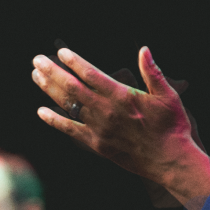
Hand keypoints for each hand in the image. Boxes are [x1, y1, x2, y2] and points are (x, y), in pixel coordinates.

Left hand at [32, 47, 209, 209]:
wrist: (169, 160)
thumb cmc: (172, 125)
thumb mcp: (167, 95)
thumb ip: (152, 72)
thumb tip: (144, 50)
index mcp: (122, 96)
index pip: (91, 74)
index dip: (74, 62)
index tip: (61, 52)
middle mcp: (106, 111)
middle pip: (72, 88)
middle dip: (53, 72)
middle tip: (37, 60)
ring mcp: (99, 128)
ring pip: (68, 106)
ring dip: (50, 90)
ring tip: (37, 76)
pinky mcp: (97, 144)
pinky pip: (70, 130)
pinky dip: (55, 121)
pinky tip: (41, 112)